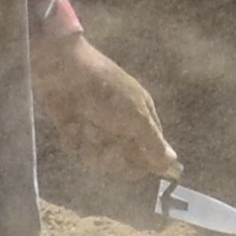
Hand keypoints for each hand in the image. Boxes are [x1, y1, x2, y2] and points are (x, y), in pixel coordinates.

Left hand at [30, 31, 178, 184]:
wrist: (63, 73)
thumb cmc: (106, 92)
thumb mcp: (135, 117)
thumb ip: (153, 142)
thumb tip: (172, 161)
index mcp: (143, 117)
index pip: (152, 151)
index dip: (144, 161)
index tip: (133, 160)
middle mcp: (123, 125)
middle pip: (126, 160)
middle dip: (115, 155)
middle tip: (108, 142)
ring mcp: (99, 129)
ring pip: (102, 157)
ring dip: (93, 146)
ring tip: (86, 126)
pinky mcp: (76, 132)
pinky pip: (80, 150)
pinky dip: (76, 141)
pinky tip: (72, 125)